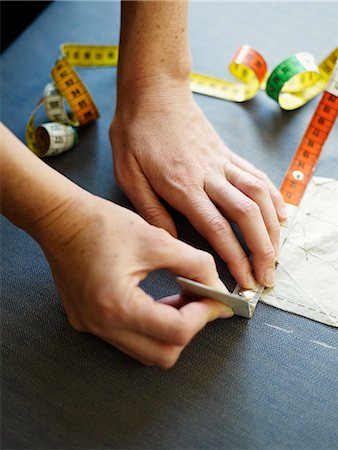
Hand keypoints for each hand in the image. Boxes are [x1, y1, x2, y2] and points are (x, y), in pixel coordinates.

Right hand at [38, 193, 232, 367]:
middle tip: (201, 302)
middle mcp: (101, 325)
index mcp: (117, 305)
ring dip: (170, 330)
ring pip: (146, 351)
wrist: (61, 219)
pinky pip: (128, 339)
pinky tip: (158, 300)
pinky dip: (150, 326)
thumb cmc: (101, 224)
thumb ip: (195, 265)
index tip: (217, 299)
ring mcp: (92, 327)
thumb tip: (218, 287)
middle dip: (190, 330)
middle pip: (163, 355)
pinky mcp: (87, 322)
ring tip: (180, 298)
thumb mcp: (156, 239)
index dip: (205, 315)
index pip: (176, 332)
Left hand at [110, 80, 286, 288]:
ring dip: (272, 227)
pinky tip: (280, 213)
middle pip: (246, 216)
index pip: (217, 229)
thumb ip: (151, 210)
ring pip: (259, 196)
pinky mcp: (227, 153)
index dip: (235, 258)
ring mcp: (222, 162)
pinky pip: (256, 176)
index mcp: (183, 185)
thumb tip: (172, 239)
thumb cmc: (136, 132)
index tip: (245, 280)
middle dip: (262, 250)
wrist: (153, 91)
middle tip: (268, 276)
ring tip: (277, 252)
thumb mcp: (129, 174)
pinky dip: (273, 196)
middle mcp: (210, 175)